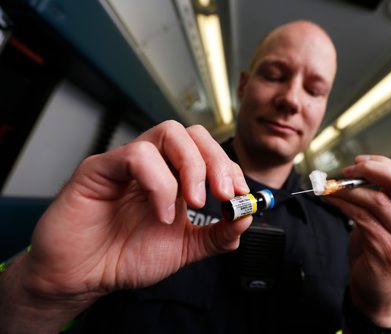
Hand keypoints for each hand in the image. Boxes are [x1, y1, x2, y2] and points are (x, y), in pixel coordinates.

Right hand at [2, 120, 250, 331]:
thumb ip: (216, 235)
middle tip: (223, 194)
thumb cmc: (125, 257)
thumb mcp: (183, 249)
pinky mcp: (100, 168)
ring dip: (192, 166)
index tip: (240, 194)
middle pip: (192, 133)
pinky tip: (161, 214)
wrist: (83, 277)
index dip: (229, 168)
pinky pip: (136, 157)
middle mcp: (153, 164)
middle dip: (216, 161)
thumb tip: (247, 217)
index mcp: (173, 178)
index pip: (208, 152)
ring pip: (168, 132)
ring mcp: (127, 163)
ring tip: (194, 203)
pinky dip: (159, 184)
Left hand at [326, 155, 390, 326]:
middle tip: (347, 170)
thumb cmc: (377, 256)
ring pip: (378, 200)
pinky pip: (362, 218)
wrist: (375, 293)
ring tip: (331, 188)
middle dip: (371, 171)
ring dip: (349, 190)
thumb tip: (359, 175)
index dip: (383, 165)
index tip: (359, 162)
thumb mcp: (384, 225)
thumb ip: (381, 202)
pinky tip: (332, 201)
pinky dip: (344, 205)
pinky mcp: (387, 251)